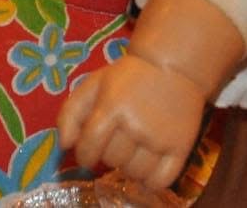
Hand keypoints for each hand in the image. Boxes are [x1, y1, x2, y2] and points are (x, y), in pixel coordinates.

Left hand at [60, 56, 206, 190]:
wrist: (174, 65)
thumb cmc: (128, 76)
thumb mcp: (94, 84)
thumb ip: (70, 112)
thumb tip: (65, 145)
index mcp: (112, 106)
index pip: (89, 147)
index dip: (85, 155)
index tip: (88, 154)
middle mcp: (136, 124)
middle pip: (113, 160)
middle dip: (109, 154)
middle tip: (117, 140)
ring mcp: (160, 137)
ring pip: (135, 173)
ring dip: (129, 167)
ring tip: (133, 150)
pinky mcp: (181, 146)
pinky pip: (160, 181)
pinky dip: (150, 181)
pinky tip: (148, 167)